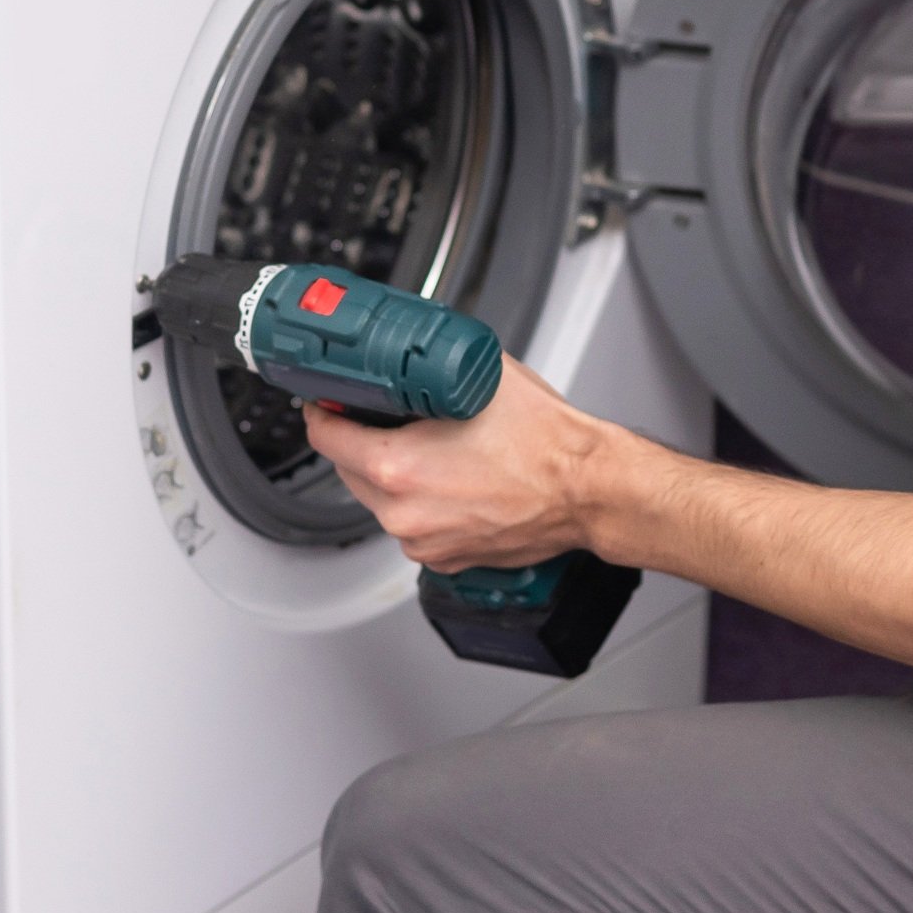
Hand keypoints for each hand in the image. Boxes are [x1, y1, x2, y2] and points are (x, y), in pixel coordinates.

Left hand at [303, 356, 609, 571]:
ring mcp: (424, 541)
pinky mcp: (446, 559)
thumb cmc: (546, 442)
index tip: (328, 402)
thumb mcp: (480, 378)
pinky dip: (423, 505)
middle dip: (360, 444)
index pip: (326, 437)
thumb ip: (432, 367)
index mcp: (398, 467)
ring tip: (430, 452)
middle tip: (383, 420)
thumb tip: (413, 353)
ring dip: (393, 477)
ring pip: (383, 502)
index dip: (323, 411)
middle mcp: (403, 512)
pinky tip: (452, 484)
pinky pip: (415, 527)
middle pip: (349, 472)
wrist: (589, 489)